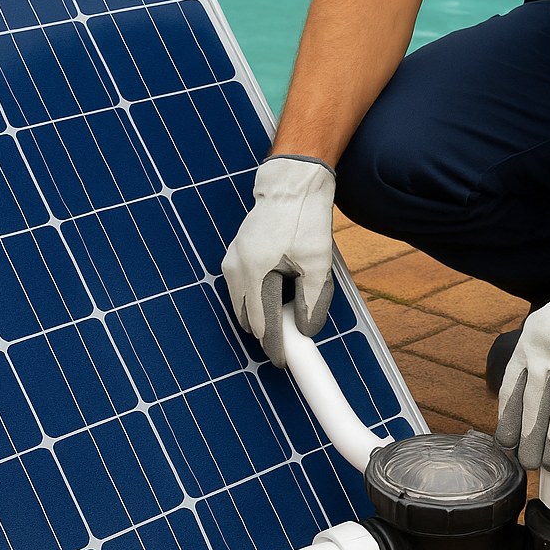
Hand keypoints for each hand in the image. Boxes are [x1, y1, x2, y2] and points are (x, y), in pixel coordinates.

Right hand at [222, 155, 337, 367]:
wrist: (291, 186)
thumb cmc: (304, 220)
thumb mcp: (318, 262)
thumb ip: (313, 300)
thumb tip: (306, 330)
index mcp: (256, 273)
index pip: (262, 324)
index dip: (274, 347)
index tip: (284, 362)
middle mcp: (236, 269)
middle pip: (247, 319)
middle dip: (267, 333)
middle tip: (291, 340)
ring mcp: (231, 262)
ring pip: (242, 305)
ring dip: (261, 315)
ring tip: (289, 313)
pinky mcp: (233, 256)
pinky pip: (241, 290)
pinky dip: (257, 300)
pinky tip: (279, 293)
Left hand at [496, 229, 549, 469]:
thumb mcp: (549, 322)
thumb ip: (539, 352)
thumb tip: (530, 389)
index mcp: (531, 340)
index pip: (513, 386)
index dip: (509, 418)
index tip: (506, 440)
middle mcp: (549, 350)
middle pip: (535, 403)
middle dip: (530, 438)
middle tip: (527, 463)